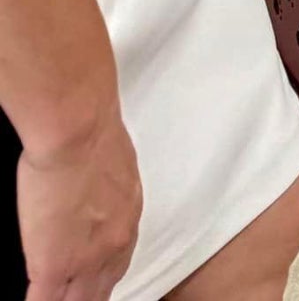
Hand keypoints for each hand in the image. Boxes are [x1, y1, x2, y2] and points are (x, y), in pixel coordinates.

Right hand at [19, 112, 141, 300]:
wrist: (78, 132)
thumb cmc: (94, 129)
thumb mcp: (116, 161)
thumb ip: (109, 187)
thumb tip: (94, 188)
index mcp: (128, 215)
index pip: (119, 258)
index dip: (103, 273)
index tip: (92, 279)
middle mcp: (114, 243)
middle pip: (102, 289)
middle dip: (88, 297)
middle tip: (76, 299)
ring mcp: (85, 259)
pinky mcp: (54, 265)